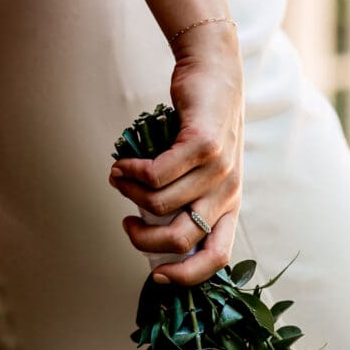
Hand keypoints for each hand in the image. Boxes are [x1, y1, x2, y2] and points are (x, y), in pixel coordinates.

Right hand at [109, 21, 243, 284]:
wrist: (215, 73)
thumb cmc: (199, 128)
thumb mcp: (200, 173)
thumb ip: (182, 202)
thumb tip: (147, 231)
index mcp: (229, 207)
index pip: (217, 258)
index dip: (187, 276)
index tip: (156, 276)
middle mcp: (228, 193)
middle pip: (181, 239)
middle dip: (143, 240)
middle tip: (127, 222)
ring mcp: (218, 170)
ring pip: (161, 205)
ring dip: (130, 195)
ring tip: (120, 179)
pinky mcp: (203, 145)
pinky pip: (156, 175)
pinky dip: (131, 173)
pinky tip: (123, 165)